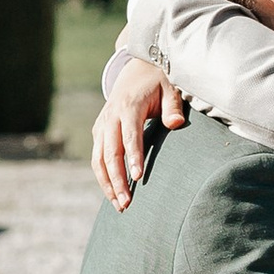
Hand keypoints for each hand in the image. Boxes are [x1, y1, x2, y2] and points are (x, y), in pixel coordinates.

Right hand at [93, 58, 186, 207]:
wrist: (137, 68)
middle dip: (117, 180)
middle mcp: (111, 116)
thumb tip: (177, 124)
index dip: (133, 156)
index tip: (137, 177)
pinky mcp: (99, 131)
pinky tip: (113, 193)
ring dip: (107, 183)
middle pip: (109, 152)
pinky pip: (97, 157)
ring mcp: (102, 124)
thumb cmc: (159, 82)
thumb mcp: (170, 89)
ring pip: (98, 158)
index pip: (129, 135)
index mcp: (128, 106)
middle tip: (127, 203)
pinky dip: (103, 176)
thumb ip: (173, 107)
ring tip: (119, 205)